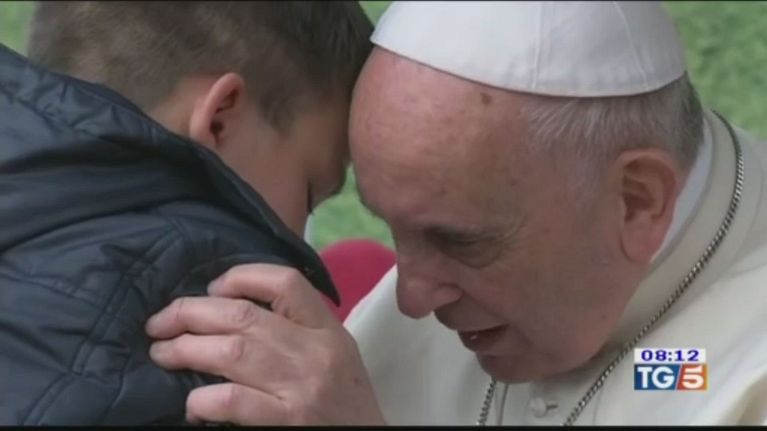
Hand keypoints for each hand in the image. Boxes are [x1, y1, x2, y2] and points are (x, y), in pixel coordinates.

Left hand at [145, 264, 385, 424]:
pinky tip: (193, 404)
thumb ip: (296, 330)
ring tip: (162, 354)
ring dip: (185, 350)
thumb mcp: (334, 354)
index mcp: (327, 330)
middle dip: (189, 314)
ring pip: (231, 352)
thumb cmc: (344, 402)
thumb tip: (227, 310)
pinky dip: (203, 399)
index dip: (240, 277)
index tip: (212, 290)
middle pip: (243, 315)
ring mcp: (301, 387)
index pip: (285, 282)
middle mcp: (316, 352)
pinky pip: (233, 400)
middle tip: (159, 323)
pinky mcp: (288, 421)